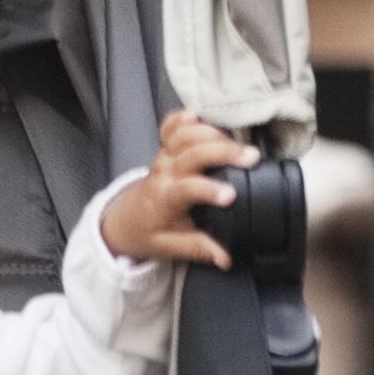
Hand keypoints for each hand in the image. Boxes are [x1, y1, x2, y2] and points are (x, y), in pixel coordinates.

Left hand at [98, 110, 259, 269]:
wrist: (123, 221)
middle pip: (191, 152)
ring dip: (212, 134)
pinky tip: (201, 116)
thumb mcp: (171, 248)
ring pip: (184, 135)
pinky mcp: (163, 149)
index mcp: (164, 199)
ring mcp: (163, 157)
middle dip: (222, 152)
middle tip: (250, 158)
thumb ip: (199, 249)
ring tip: (239, 144)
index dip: (209, 190)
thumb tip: (225, 258)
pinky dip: (184, 118)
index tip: (232, 195)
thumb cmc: (147, 232)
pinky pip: (170, 127)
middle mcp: (163, 173)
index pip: (186, 188)